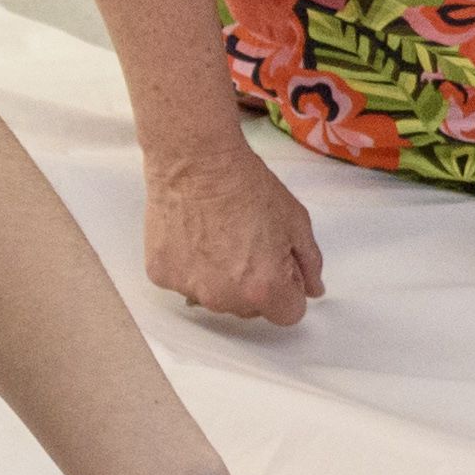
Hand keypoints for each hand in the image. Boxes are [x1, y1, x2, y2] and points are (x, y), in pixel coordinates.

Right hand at [145, 136, 327, 326]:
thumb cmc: (247, 185)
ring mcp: (190, 289)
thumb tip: (312, 290)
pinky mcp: (162, 275)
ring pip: (215, 297)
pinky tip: (193, 235)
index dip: (288, 288)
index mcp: (264, 288)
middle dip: (254, 285)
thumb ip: (310, 263)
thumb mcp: (295, 220)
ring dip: (220, 278)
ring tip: (217, 236)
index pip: (288, 314)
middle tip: (247, 243)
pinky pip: (185, 282)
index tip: (278, 264)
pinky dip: (191, 266)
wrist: (196, 160)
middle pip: (250, 309)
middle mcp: (225, 298)